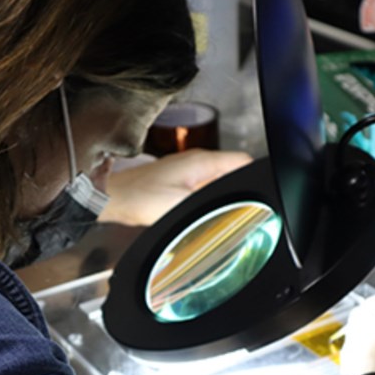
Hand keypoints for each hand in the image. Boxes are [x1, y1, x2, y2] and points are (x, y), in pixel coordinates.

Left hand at [98, 149, 251, 225]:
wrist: (112, 197)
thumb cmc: (138, 197)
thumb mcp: (180, 205)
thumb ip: (209, 205)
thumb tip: (230, 211)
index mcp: (202, 162)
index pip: (243, 160)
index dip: (256, 175)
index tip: (262, 192)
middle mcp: (196, 162)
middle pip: (233, 172)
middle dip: (241, 190)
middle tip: (246, 209)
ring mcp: (187, 171)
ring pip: (218, 181)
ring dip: (223, 196)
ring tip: (225, 213)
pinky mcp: (178, 182)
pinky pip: (203, 189)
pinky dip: (208, 200)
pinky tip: (203, 214)